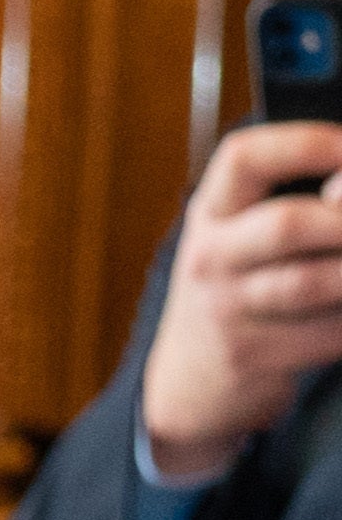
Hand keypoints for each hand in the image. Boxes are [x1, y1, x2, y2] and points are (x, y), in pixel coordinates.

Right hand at [139, 122, 341, 473]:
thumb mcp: (244, 235)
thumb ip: (296, 203)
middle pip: (288, 224)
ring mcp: (228, 310)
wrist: (192, 376)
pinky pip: (328, 332)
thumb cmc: (240, 286)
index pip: (244, 159)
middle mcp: (210, 257)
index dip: (305, 143)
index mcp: (211, 213)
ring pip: (315, 282)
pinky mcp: (254, 355)